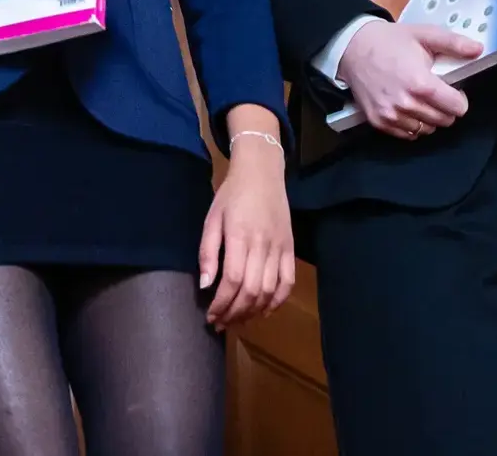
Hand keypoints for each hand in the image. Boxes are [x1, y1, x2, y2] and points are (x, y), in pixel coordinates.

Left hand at [199, 129, 294, 330]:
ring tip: (238, 320)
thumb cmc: (231, 195)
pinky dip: (278, 301)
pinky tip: (263, 311)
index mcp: (239, 235)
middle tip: (221, 323)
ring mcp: (280, 247)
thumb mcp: (212, 218)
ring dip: (254, 311)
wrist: (261, 173)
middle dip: (235, 313)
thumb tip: (206, 285)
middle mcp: (262, 244)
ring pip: (270, 290)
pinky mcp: (290, 249)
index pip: (233, 280)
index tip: (211, 316)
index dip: (222, 303)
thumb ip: (208, 252)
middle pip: (252, 290)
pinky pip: (288, 282)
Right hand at [336, 20, 482, 139]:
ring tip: (420, 99)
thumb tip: (478, 50)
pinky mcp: (379, 122)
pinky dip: (412, 124)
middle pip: (445, 121)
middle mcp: (406, 104)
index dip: (460, 98)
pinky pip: (408, 134)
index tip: (452, 89)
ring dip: (429, 117)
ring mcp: (391, 115)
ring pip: (427, 130)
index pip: (458, 108)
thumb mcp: (423, 35)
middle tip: (435, 92)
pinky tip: (407, 107)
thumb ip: (453, 43)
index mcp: (421, 83)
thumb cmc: (389, 41)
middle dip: (445, 108)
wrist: (352, 47)